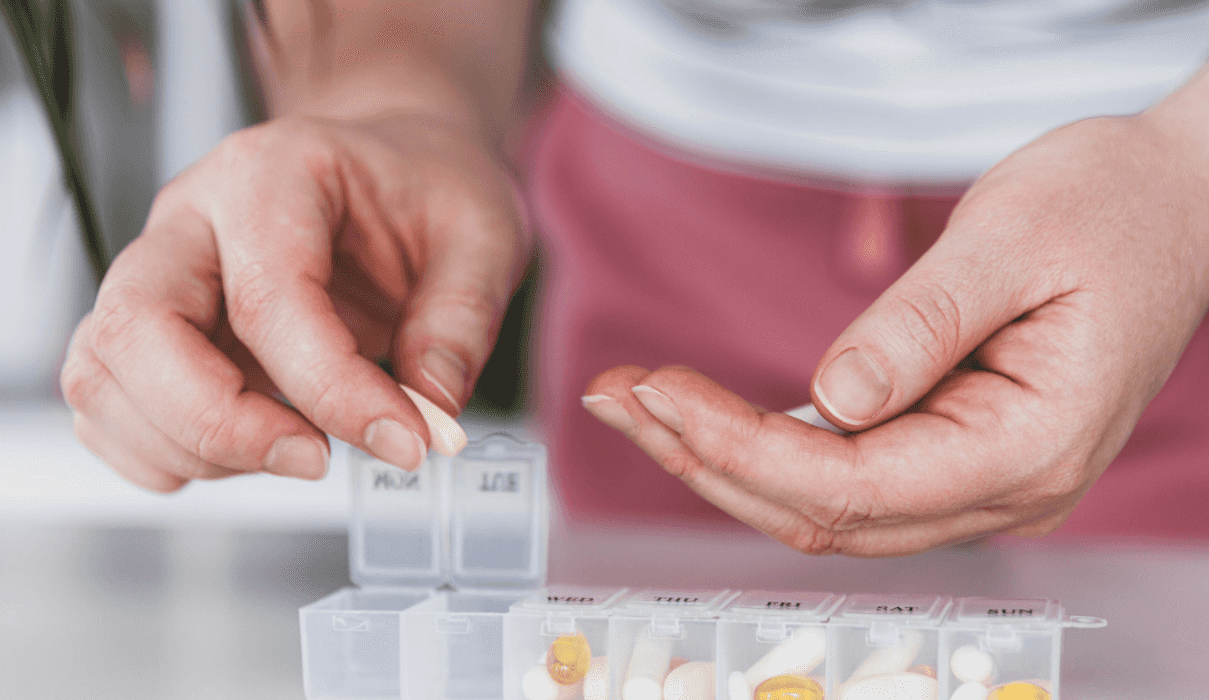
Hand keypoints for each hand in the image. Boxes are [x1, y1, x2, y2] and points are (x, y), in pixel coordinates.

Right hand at [61, 114, 528, 490]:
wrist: (394, 170)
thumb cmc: (426, 190)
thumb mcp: (483, 236)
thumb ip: (460, 324)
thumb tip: (430, 416)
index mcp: (275, 172)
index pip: (269, 298)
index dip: (334, 391)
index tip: (404, 442)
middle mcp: (194, 216)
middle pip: (135, 328)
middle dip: (220, 422)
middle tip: (316, 459)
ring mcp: (160, 270)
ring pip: (103, 373)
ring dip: (190, 445)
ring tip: (296, 449)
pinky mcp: (150, 327)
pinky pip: (106, 403)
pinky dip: (164, 452)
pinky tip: (249, 451)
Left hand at [584, 113, 1208, 555]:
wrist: (1174, 205)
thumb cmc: (1109, 207)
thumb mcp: (1013, 239)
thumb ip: (920, 327)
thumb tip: (830, 401)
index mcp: (1031, 447)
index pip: (854, 485)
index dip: (740, 447)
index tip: (656, 393)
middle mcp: (1007, 489)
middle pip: (824, 513)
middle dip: (704, 460)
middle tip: (611, 398)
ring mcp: (981, 482)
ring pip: (826, 507)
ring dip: (721, 460)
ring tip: (633, 403)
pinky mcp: (954, 455)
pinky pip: (847, 479)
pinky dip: (766, 449)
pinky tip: (703, 414)